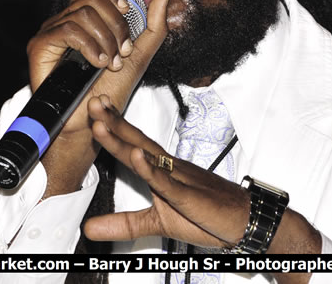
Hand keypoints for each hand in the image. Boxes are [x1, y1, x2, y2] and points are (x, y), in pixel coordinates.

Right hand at [28, 0, 169, 196]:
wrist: (90, 123)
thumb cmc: (109, 92)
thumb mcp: (138, 56)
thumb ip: (153, 27)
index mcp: (84, 18)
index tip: (128, 12)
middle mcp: (65, 20)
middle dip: (117, 24)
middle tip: (122, 52)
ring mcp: (51, 31)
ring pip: (83, 12)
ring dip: (106, 39)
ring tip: (110, 63)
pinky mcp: (40, 46)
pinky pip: (68, 29)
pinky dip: (89, 45)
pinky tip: (97, 63)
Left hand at [84, 95, 249, 247]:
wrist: (242, 220)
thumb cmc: (205, 216)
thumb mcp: (156, 223)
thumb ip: (122, 224)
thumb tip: (88, 229)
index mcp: (162, 169)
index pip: (134, 143)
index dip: (114, 126)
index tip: (95, 108)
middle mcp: (169, 167)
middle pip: (136, 140)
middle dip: (112, 121)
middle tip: (93, 103)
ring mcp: (178, 178)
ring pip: (146, 156)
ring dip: (123, 139)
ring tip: (102, 124)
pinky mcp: (187, 195)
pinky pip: (166, 181)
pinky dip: (150, 169)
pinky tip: (136, 157)